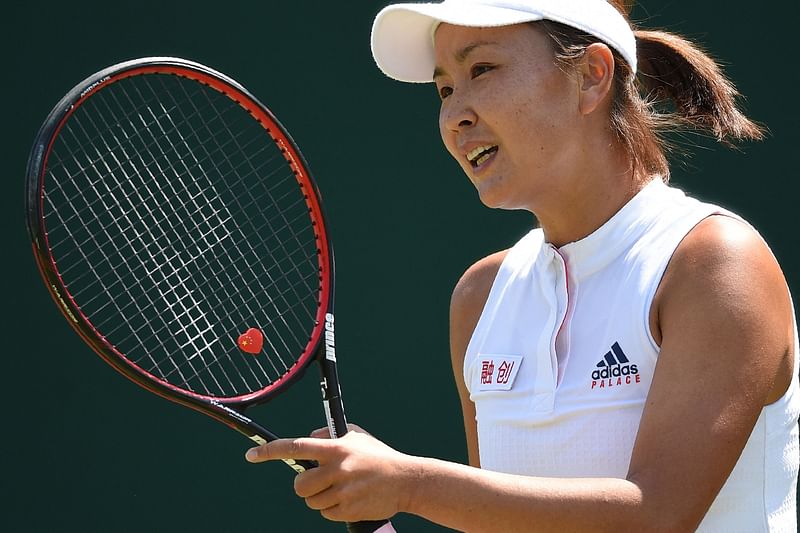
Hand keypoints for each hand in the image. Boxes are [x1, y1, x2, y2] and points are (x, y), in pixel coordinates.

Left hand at [245, 429, 417, 521]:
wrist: (406, 481)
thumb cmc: (379, 456)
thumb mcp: (356, 436)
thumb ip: (330, 436)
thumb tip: (309, 439)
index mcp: (337, 448)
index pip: (296, 447)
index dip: (271, 451)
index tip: (252, 455)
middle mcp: (338, 469)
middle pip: (299, 484)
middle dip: (304, 485)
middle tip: (318, 481)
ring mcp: (343, 492)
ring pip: (311, 501)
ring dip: (320, 498)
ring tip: (341, 489)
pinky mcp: (348, 510)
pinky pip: (326, 514)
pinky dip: (332, 509)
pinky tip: (349, 499)